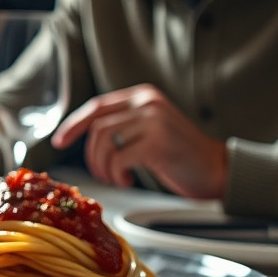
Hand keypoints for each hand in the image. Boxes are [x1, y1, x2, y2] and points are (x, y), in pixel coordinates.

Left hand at [51, 84, 227, 198]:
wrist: (218, 170)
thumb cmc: (182, 156)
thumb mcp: (150, 130)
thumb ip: (125, 126)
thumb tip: (87, 138)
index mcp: (143, 96)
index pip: (97, 106)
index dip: (73, 125)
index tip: (59, 141)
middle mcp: (147, 103)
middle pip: (96, 126)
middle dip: (90, 155)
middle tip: (101, 174)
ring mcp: (153, 121)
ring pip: (103, 141)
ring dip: (102, 166)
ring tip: (116, 178)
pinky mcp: (157, 142)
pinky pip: (118, 159)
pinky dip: (117, 174)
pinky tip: (129, 180)